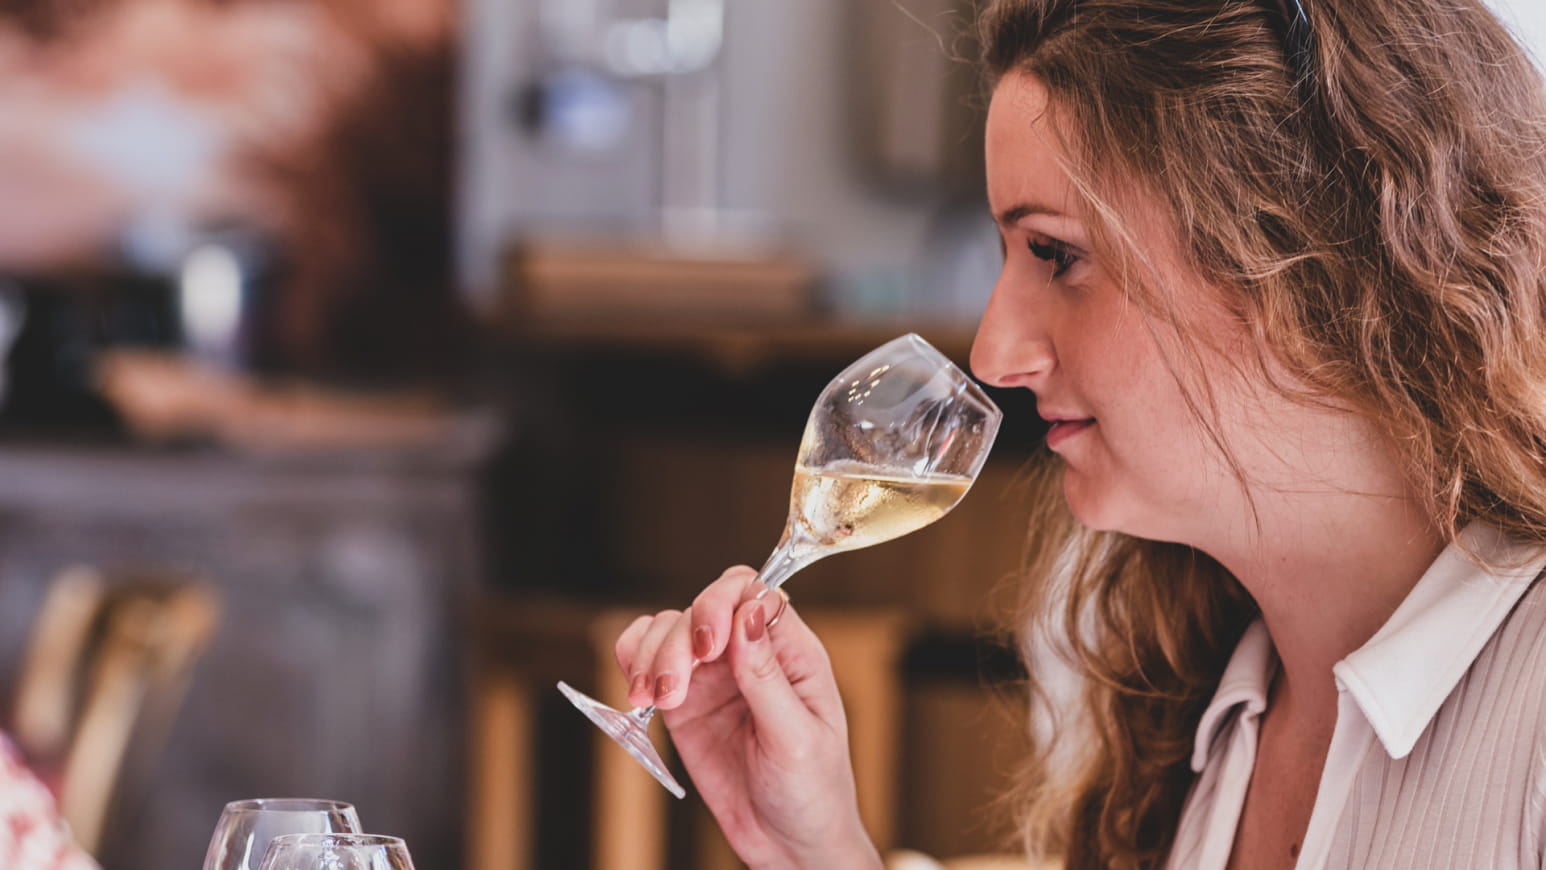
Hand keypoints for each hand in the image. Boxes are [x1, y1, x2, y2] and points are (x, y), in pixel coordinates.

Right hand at [614, 566, 882, 869]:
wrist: (788, 843)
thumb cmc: (812, 790)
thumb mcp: (796, 738)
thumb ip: (767, 676)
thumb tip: (748, 611)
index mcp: (792, 652)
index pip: (752, 592)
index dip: (721, 603)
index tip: (707, 646)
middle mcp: (750, 653)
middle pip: (702, 606)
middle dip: (679, 640)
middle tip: (673, 688)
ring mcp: (714, 676)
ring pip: (669, 629)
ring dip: (650, 655)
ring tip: (650, 699)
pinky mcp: (685, 702)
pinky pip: (649, 661)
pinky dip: (632, 663)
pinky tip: (637, 693)